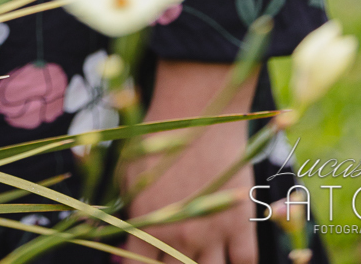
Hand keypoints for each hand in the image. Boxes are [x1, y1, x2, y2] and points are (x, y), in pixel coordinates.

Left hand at [116, 60, 258, 263]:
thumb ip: (123, 213)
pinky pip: (245, 262)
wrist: (197, 110)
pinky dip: (238, 261)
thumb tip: (115, 244)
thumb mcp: (127, 173)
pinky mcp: (241, 223)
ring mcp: (213, 233)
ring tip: (199, 251)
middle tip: (173, 249)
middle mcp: (180, 237)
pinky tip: (229, 252)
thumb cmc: (157, 136)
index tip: (143, 259)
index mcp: (148, 225)